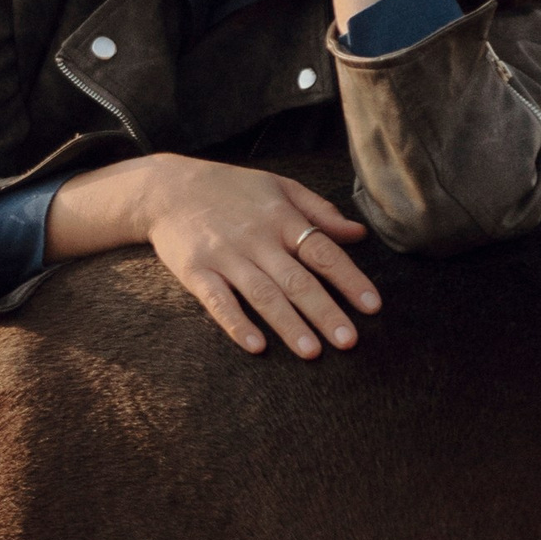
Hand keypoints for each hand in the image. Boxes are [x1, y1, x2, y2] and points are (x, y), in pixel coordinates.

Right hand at [47, 155, 379, 357]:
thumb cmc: (231, 189)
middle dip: (325, 312)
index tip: (372, 306)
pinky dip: (237, 324)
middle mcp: (257, 239)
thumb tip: (359, 234)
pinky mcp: (196, 272)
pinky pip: (219, 302)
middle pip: (297, 280)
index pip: (323, 252)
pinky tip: (256, 346)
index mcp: (282, 218)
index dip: (350, 279)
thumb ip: (320, 211)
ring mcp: (225, 257)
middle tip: (349, 342)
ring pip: (263, 295)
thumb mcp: (279, 187)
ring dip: (289, 325)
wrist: (167, 189)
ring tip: (312, 352)